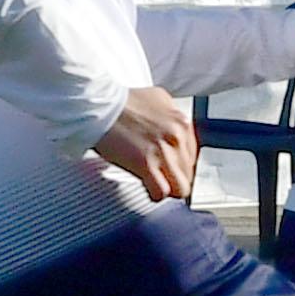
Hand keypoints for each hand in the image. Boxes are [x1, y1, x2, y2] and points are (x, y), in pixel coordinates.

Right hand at [91, 83, 199, 200]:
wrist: (101, 106)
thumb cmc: (122, 103)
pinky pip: (162, 192)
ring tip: (157, 185)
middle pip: (189, 172)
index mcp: (181, 121)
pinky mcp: (146, 164)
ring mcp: (163, 151)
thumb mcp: (158, 100)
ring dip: (169, 189)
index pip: (193, 155)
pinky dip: (156, 195)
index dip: (181, 164)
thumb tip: (175, 129)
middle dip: (174, 176)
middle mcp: (176, 136)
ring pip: (181, 187)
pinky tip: (149, 189)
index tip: (172, 167)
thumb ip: (171, 117)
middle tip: (161, 176)